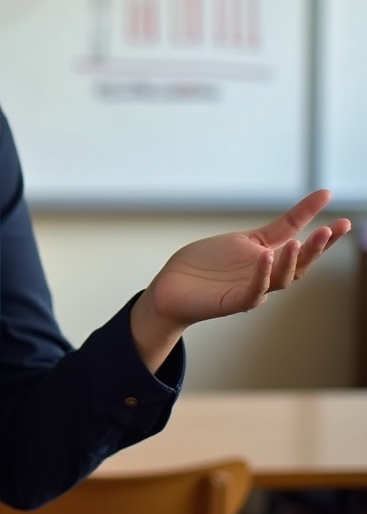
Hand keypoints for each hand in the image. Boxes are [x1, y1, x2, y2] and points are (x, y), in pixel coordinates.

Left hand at [130, 190, 350, 371]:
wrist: (172, 287)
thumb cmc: (206, 265)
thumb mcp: (243, 240)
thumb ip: (273, 232)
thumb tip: (304, 212)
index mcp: (269, 258)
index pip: (299, 241)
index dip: (319, 229)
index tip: (340, 214)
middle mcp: (266, 275)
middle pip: (300, 264)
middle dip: (317, 249)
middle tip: (330, 230)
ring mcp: (251, 289)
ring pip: (282, 279)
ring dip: (291, 261)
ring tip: (300, 242)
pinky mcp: (233, 301)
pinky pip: (253, 291)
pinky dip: (262, 275)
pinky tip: (266, 257)